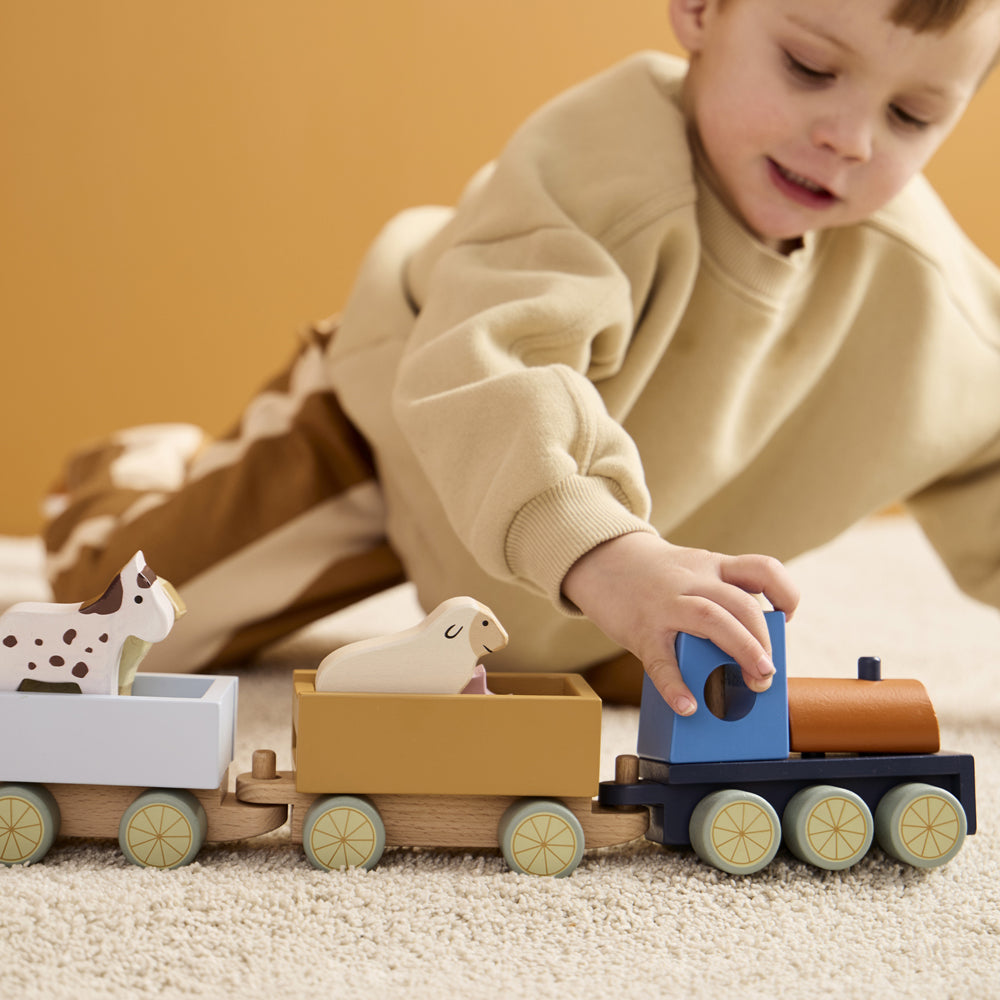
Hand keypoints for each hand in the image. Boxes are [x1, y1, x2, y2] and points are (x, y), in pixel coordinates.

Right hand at [562, 533, 799, 715]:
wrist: (601, 559)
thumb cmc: (654, 577)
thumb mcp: (692, 572)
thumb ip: (719, 599)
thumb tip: (748, 654)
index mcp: (712, 567)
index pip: (762, 569)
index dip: (785, 593)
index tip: (787, 617)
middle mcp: (694, 581)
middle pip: (742, 604)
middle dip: (763, 642)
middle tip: (766, 674)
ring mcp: (666, 603)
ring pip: (711, 619)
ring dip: (741, 651)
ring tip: (753, 685)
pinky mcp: (641, 629)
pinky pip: (661, 660)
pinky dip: (676, 686)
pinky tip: (687, 706)